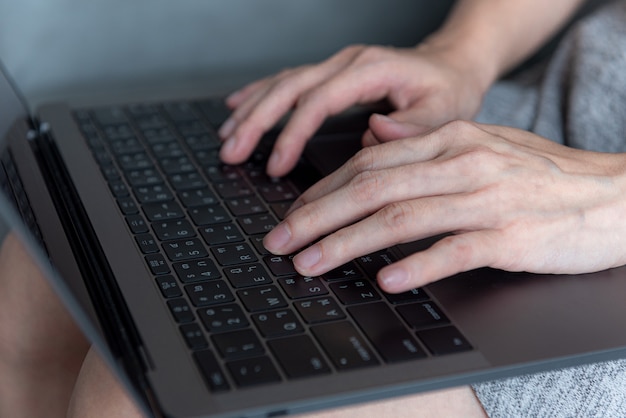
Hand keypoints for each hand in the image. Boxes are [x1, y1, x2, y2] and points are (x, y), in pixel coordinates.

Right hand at [219, 42, 489, 176]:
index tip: (276, 165)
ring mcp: (336, 65)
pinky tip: (238, 106)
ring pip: (282, 83)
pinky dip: (260, 95)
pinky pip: (288, 82)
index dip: (293, 133)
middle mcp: (347, 62)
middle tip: (230, 152)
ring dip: (251, 110)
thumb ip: (414, 125)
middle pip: (289, 88)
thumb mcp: (446, 110)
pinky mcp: (332, 75)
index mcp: (371, 69)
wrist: (452, 64)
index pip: (319, 100)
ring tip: (226, 136)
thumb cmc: (449, 89)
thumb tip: (372, 133)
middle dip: (256, 121)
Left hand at [263, 117, 625, 292]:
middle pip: (372, 189)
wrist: (614, 196)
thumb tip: (376, 135)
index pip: (368, 163)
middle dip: (317, 217)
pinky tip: (384, 280)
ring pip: (400, 218)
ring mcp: (486, 199)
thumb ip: (426, 142)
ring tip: (310, 265)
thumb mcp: (483, 144)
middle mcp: (462, 163)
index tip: (292, 216)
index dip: (322, 191)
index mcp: (450, 140)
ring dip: (347, 244)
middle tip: (280, 242)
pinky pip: (453, 250)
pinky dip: (415, 265)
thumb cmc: (543, 176)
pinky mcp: (510, 235)